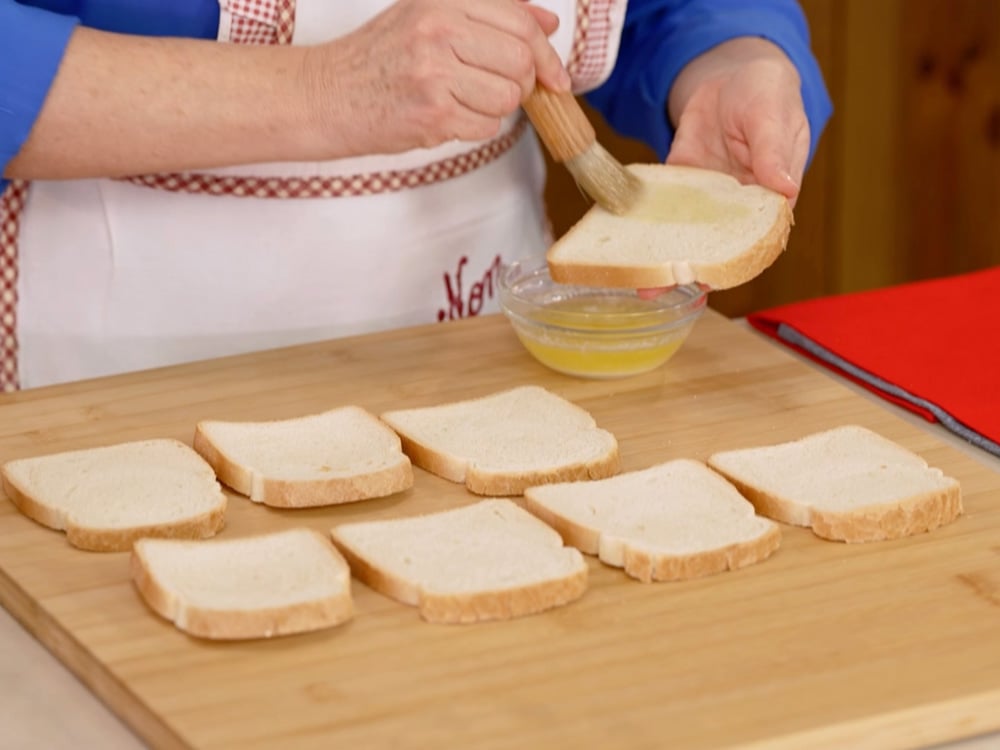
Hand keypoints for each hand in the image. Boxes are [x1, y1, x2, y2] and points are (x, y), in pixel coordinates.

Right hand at [303, 0, 569, 156]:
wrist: (326, 95)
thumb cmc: (379, 58)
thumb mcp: (428, 16)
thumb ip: (491, 14)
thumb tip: (548, 23)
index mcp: (443, 1)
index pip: (521, 24)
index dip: (547, 55)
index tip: (556, 77)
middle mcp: (439, 30)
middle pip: (521, 62)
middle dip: (522, 84)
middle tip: (498, 90)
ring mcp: (435, 73)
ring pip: (507, 98)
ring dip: (496, 108)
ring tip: (464, 102)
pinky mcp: (431, 114)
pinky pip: (485, 127)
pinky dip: (476, 128)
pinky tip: (448, 118)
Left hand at [637, 38, 806, 299]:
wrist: (732, 74)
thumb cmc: (767, 95)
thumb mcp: (774, 118)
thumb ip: (774, 154)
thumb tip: (785, 189)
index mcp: (769, 199)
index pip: (754, 241)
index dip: (733, 263)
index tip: (710, 279)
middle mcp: (735, 206)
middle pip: (713, 246)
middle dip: (688, 270)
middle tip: (657, 289)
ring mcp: (704, 197)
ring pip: (684, 234)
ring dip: (662, 258)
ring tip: (638, 284)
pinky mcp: (679, 180)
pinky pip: (661, 205)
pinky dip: (645, 223)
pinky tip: (624, 242)